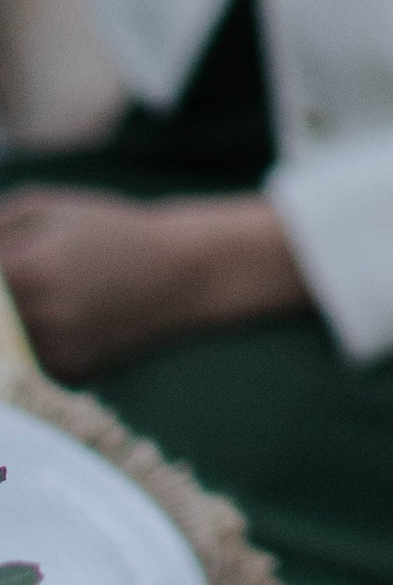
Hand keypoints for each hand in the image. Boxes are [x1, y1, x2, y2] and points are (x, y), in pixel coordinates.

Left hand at [0, 189, 308, 380]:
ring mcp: (51, 353)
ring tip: (53, 299)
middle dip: (1, 305)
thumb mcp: (45, 209)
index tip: (4, 269)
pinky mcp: (68, 376)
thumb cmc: (110, 231)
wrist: (183, 273)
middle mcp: (33, 319)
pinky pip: (27, 364)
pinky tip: (61, 322)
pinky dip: (31, 347)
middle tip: (23, 287)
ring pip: (5, 347)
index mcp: (22, 270)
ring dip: (10, 328)